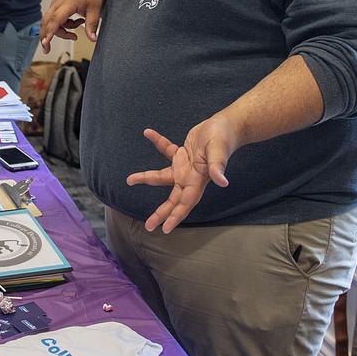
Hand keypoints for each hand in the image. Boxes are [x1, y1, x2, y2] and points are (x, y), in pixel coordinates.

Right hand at [40, 0, 110, 52]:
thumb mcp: (95, 8)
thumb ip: (92, 25)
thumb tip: (92, 38)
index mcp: (67, 3)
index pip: (54, 21)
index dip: (49, 33)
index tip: (45, 44)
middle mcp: (59, 2)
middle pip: (46, 21)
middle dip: (45, 35)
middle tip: (47, 49)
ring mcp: (57, 0)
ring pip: (51, 19)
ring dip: (60, 29)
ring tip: (75, 34)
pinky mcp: (59, 0)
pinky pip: (55, 14)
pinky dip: (62, 22)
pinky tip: (75, 23)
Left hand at [126, 114, 239, 233]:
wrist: (226, 126)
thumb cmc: (223, 139)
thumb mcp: (218, 151)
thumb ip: (217, 166)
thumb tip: (223, 182)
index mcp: (198, 180)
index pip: (185, 203)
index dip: (176, 216)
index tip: (165, 228)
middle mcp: (190, 177)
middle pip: (173, 199)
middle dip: (161, 213)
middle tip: (148, 226)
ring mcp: (185, 167)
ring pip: (162, 178)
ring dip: (147, 178)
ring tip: (130, 180)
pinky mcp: (182, 154)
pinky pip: (166, 150)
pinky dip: (157, 142)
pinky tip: (148, 133)